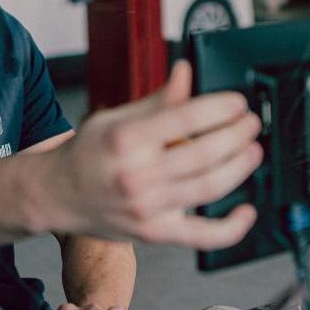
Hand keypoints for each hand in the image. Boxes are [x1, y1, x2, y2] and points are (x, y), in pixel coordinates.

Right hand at [42, 60, 261, 248]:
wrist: (57, 195)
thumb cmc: (88, 154)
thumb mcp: (116, 117)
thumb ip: (157, 100)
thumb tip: (185, 73)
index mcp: (126, 139)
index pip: (184, 118)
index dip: (220, 108)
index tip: (237, 103)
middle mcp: (136, 175)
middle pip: (202, 155)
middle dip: (236, 136)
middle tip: (250, 124)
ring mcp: (147, 208)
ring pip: (209, 188)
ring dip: (240, 168)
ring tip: (252, 151)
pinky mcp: (156, 232)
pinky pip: (202, 236)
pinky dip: (231, 227)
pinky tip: (246, 211)